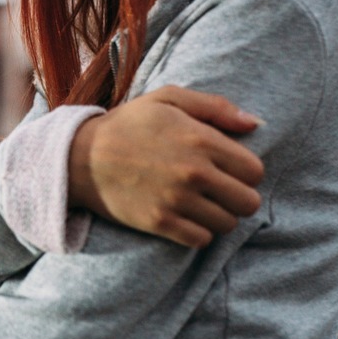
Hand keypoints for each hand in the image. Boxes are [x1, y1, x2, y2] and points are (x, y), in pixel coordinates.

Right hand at [68, 85, 264, 246]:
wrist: (80, 156)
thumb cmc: (129, 123)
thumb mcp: (169, 99)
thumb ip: (216, 107)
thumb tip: (257, 123)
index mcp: (201, 140)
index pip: (255, 171)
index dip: (245, 170)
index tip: (228, 168)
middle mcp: (194, 173)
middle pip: (249, 202)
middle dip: (238, 196)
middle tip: (218, 189)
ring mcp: (177, 201)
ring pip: (228, 224)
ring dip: (218, 215)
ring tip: (200, 202)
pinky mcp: (160, 223)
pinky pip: (202, 240)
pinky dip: (198, 232)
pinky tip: (185, 216)